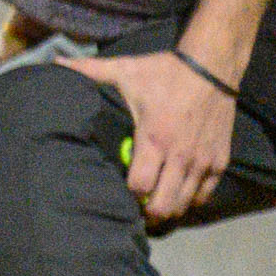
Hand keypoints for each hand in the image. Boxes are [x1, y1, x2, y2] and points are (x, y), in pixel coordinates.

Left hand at [62, 49, 239, 225]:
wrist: (212, 66)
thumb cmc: (164, 71)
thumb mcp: (124, 69)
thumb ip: (88, 69)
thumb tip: (55, 62)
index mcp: (154, 139)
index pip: (140, 186)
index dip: (127, 195)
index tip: (118, 192)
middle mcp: (180, 155)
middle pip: (163, 204)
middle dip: (147, 213)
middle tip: (135, 209)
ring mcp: (203, 160)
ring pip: (184, 204)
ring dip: (168, 208)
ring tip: (153, 204)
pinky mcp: (220, 160)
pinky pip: (205, 195)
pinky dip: (191, 199)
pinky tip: (177, 194)